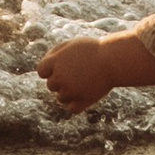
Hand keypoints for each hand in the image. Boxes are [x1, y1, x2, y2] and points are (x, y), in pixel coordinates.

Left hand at [39, 33, 154, 111]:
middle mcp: (60, 77)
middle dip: (60, 80)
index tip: (61, 67)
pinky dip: (75, 104)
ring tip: (82, 83)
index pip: (41, 71)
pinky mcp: (83, 101)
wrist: (113, 60)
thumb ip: (56, 54)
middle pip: (51, 85)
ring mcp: (71, 91)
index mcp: (55, 62)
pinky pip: (72, 108)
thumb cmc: (93, 49)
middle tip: (77, 73)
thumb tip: (46, 67)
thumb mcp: (72, 45)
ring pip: (61, 98)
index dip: (50, 70)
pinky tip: (83, 95)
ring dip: (68, 93)